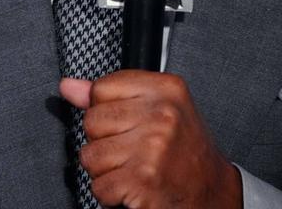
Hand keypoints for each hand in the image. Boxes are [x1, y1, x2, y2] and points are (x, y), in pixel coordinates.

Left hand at [60, 71, 241, 208]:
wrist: (211, 191)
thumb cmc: (184, 150)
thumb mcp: (157, 109)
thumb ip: (112, 95)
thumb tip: (69, 86)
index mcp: (166, 89)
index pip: (101, 87)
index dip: (107, 110)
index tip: (128, 123)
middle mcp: (162, 114)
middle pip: (92, 121)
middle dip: (105, 142)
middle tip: (133, 150)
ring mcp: (153, 147)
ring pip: (90, 156)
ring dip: (106, 170)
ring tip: (134, 168)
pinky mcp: (143, 180)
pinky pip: (99, 186)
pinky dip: (111, 194)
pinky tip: (134, 187)